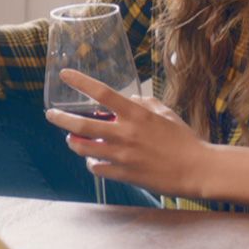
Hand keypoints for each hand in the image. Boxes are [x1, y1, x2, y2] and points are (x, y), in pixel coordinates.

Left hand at [47, 68, 211, 198]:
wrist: (197, 170)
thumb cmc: (184, 140)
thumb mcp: (166, 114)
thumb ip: (145, 103)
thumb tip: (129, 98)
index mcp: (136, 114)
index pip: (102, 93)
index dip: (80, 82)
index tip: (65, 74)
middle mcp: (125, 133)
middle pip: (82, 125)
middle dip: (61, 119)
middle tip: (51, 114)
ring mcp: (122, 155)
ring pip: (83, 148)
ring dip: (73, 142)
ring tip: (70, 139)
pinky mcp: (124, 174)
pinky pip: (96, 168)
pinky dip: (91, 162)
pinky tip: (93, 159)